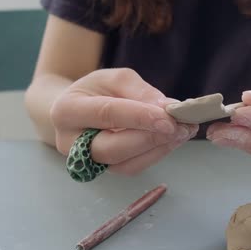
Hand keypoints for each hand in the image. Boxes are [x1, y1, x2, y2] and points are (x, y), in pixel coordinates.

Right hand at [50, 68, 197, 174]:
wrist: (80, 109)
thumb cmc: (96, 90)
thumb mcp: (115, 79)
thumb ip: (140, 92)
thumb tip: (168, 108)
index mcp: (67, 110)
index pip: (106, 114)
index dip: (140, 117)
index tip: (170, 118)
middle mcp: (70, 142)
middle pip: (112, 148)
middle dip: (151, 139)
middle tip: (181, 127)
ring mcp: (86, 161)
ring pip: (125, 164)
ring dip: (159, 149)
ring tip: (184, 131)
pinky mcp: (105, 170)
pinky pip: (133, 167)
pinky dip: (156, 154)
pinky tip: (173, 139)